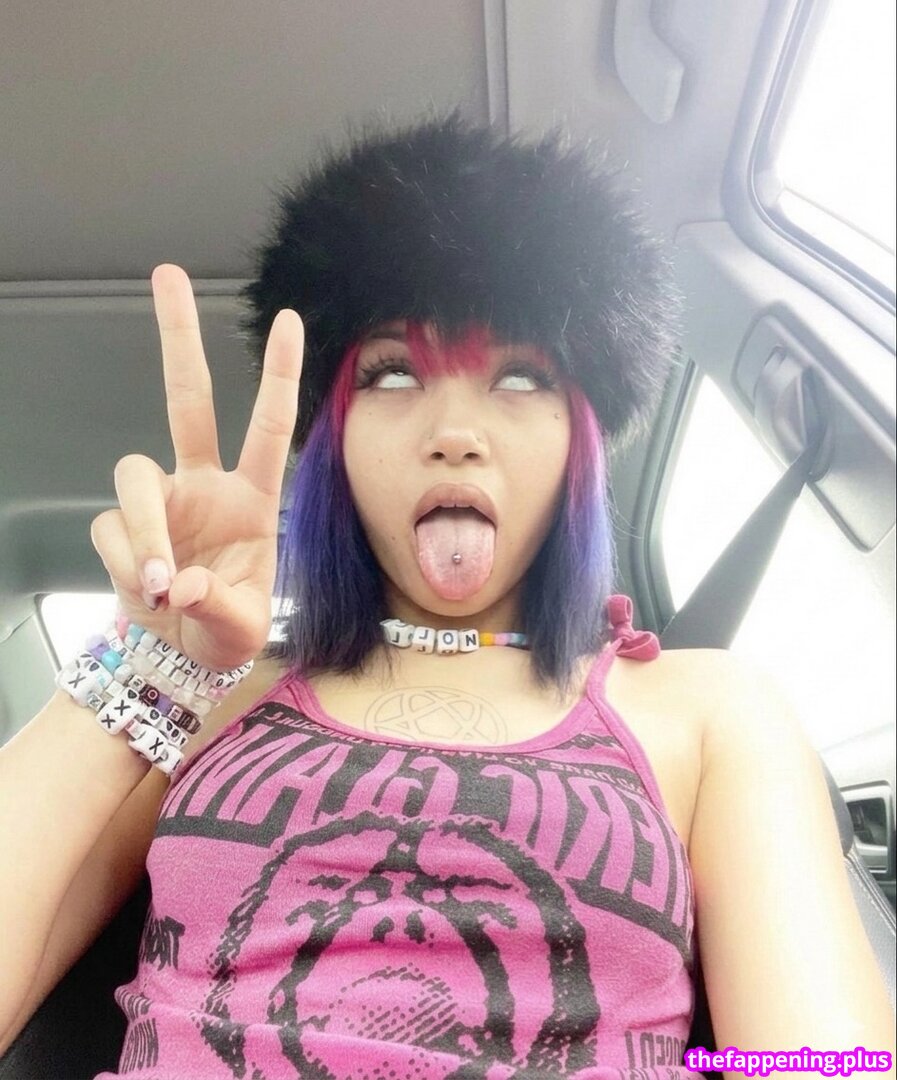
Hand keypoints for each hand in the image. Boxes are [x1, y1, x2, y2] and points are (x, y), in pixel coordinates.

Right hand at [89, 264, 302, 672]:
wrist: (181, 658)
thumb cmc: (226, 631)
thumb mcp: (243, 627)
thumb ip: (217, 604)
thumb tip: (179, 583)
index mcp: (252, 498)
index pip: (268, 428)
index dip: (277, 375)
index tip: (286, 320)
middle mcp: (204, 485)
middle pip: (187, 400)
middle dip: (179, 340)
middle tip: (169, 275)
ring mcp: (161, 502)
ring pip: (134, 475)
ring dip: (144, 530)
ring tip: (158, 586)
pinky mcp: (124, 526)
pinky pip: (112, 530)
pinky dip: (126, 565)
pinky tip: (146, 596)